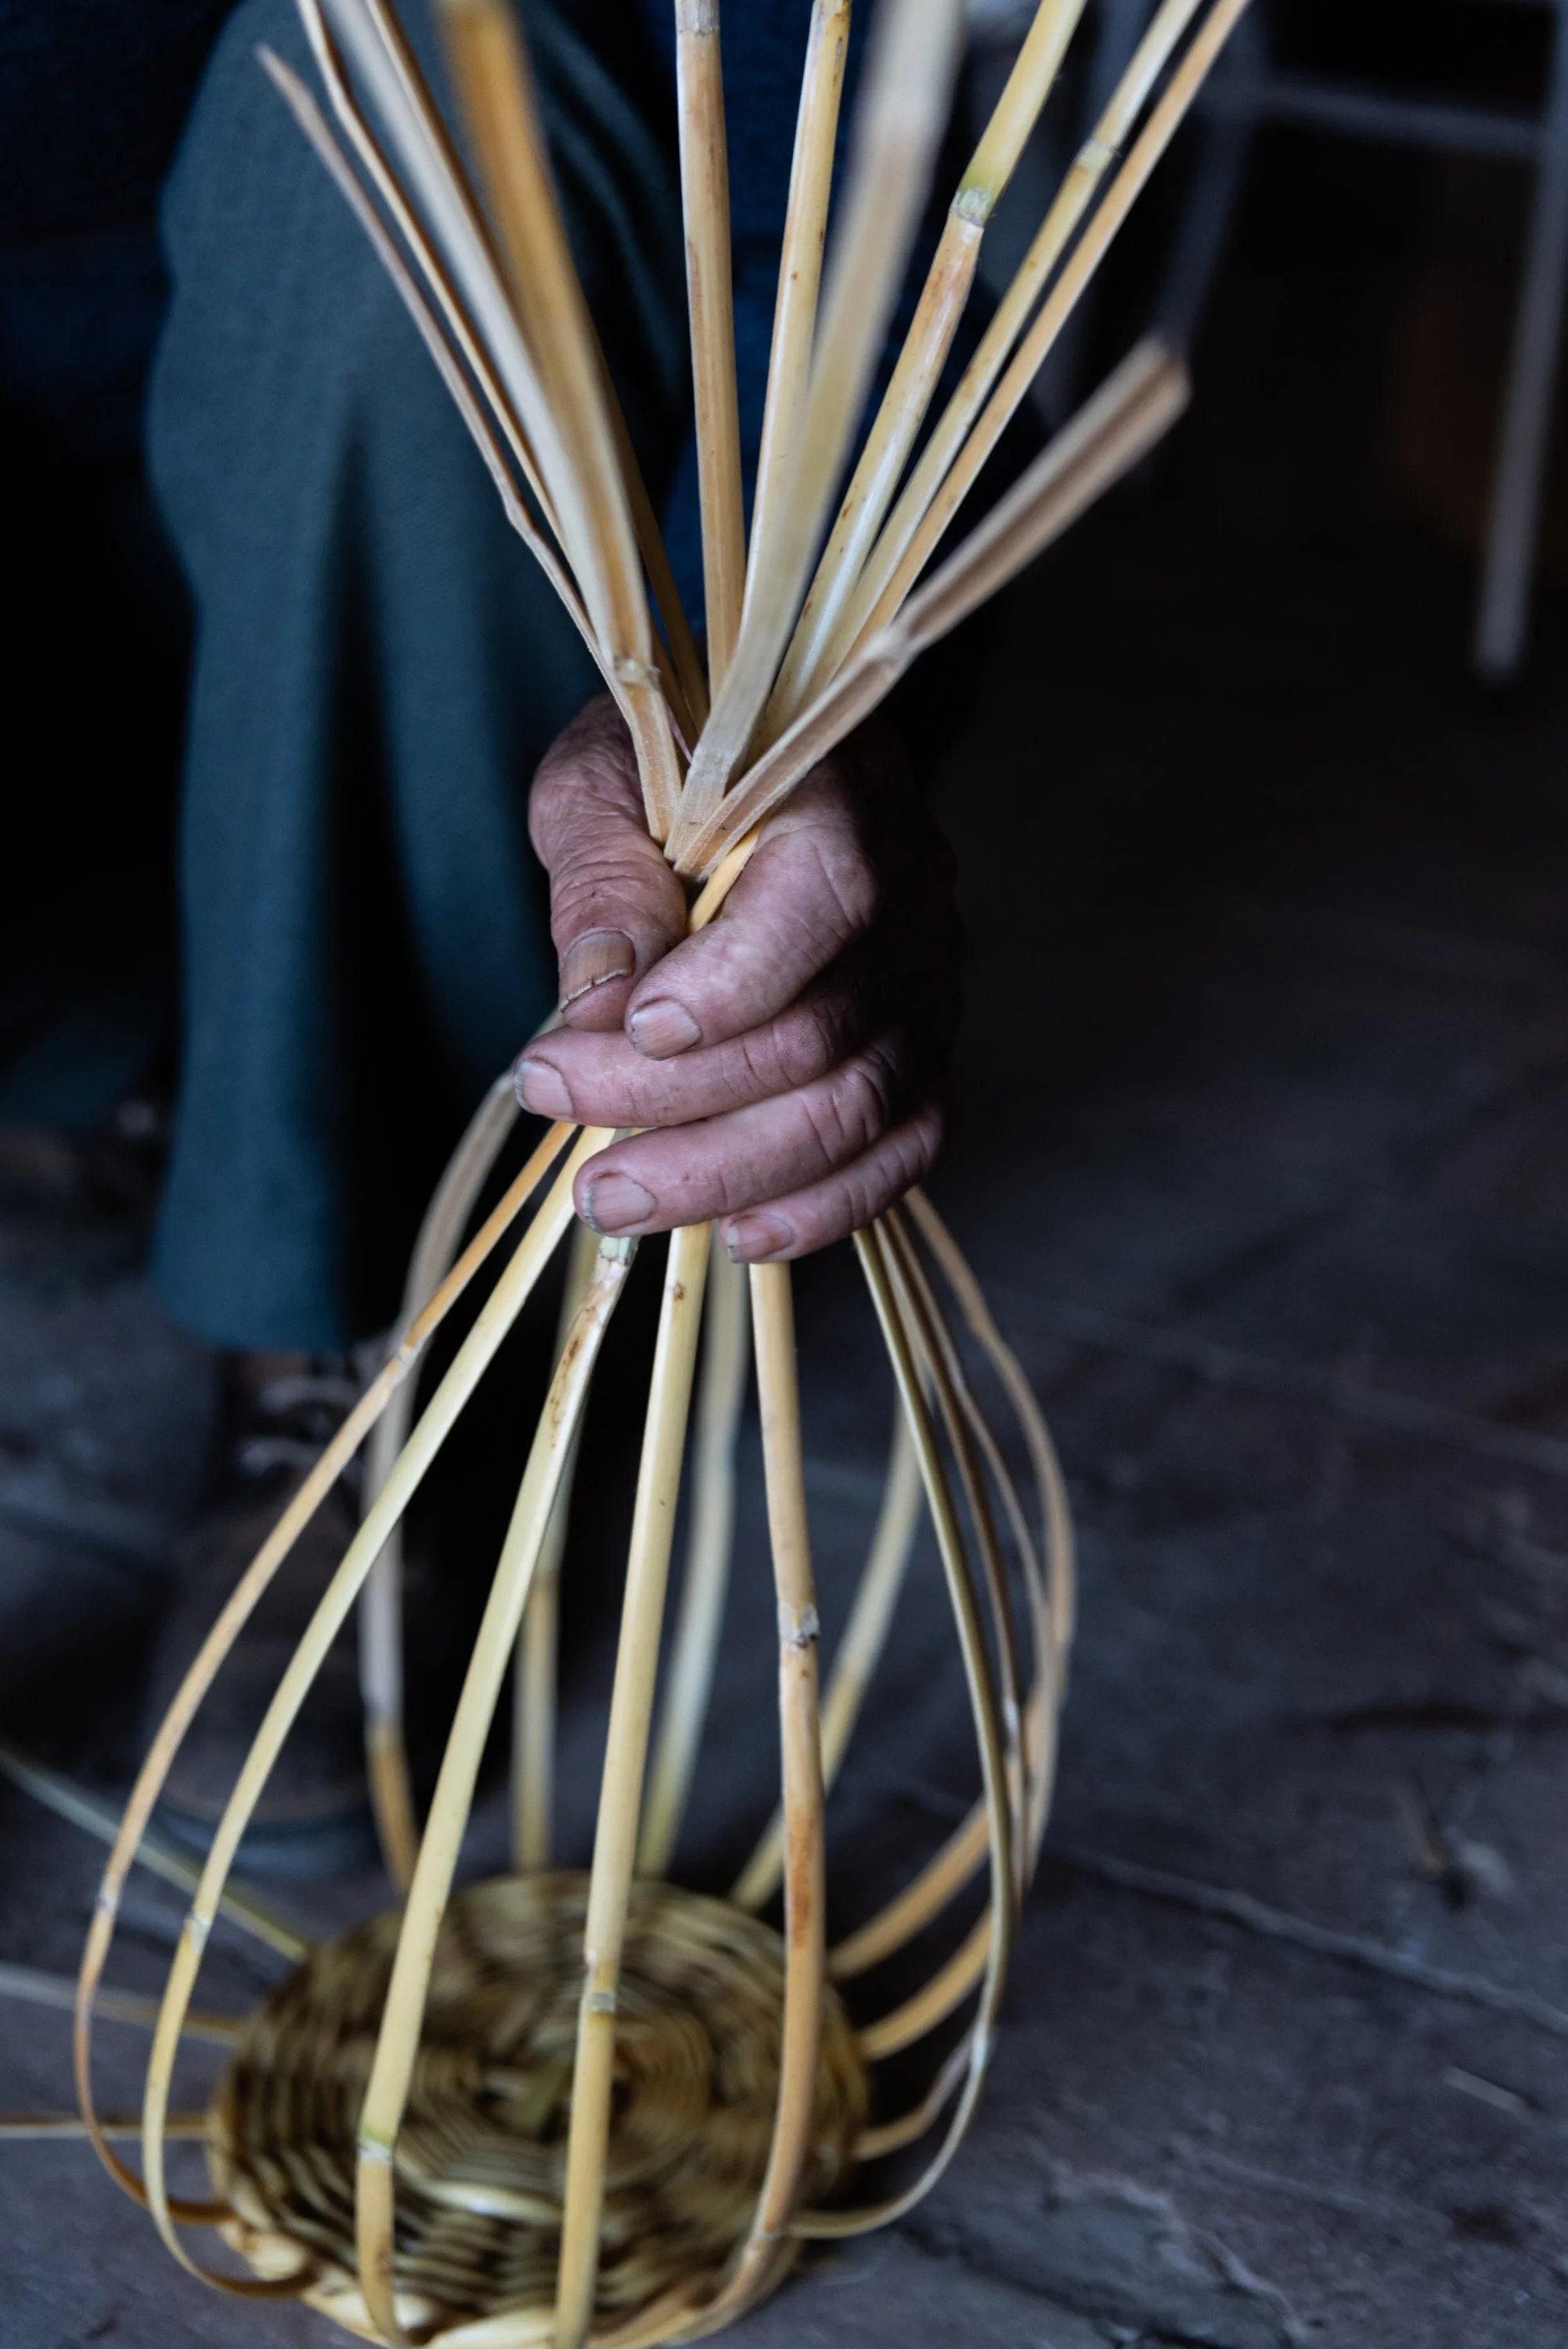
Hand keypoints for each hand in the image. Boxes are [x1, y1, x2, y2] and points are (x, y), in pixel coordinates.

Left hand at [515, 694, 958, 1260]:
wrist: (759, 763)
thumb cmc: (668, 763)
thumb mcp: (603, 777)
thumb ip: (602, 872)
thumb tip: (598, 995)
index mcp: (843, 802)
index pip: (820, 907)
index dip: (727, 988)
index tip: (622, 1027)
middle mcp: (914, 903)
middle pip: (819, 1038)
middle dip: (674, 1096)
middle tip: (551, 1100)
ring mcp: (929, 988)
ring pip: (858, 1114)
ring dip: (729, 1175)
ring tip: (609, 1199)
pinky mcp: (920, 1052)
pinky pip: (902, 1149)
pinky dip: (826, 1206)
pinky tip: (736, 1233)